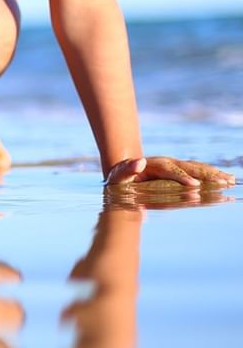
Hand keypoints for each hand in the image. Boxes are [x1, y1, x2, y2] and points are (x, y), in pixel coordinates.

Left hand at [104, 156, 235, 187]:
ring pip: (198, 169)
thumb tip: (139, 162)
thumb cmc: (120, 177)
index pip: (171, 170)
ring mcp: (176, 167)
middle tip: (223, 182)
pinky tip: (226, 181)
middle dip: (207, 175)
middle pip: (190, 167)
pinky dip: (213, 176)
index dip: (182, 177)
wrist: (123, 172)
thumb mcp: (118, 175)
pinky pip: (199, 174)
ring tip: (230, 181)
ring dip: (214, 174)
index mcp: (155, 164)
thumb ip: (126, 169)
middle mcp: (169, 163)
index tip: (194, 185)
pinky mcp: (180, 173)